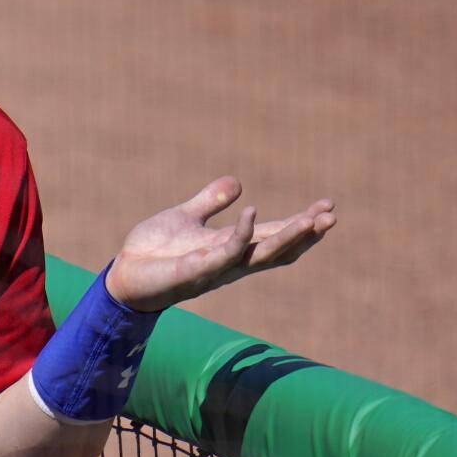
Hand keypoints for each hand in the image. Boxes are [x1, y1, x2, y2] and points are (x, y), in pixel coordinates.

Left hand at [104, 176, 335, 312]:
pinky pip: (226, 252)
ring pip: (262, 254)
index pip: (274, 235)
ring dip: (289, 237)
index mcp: (230, 247)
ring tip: (312, 219)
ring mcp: (216, 267)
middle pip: (278, 248)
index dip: (301, 223)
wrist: (124, 274)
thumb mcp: (185, 218)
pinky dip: (242, 234)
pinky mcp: (197, 270)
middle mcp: (230, 260)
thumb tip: (238, 182)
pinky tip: (254, 212)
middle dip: (306, 233)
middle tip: (332, 215)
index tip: (327, 206)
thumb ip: (210, 202)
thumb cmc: (154, 252)